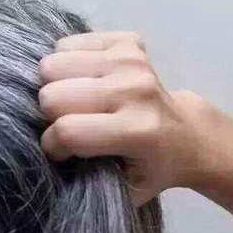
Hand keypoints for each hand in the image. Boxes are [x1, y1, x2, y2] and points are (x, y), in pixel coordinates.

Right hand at [38, 31, 216, 205]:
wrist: (189, 134)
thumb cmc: (152, 168)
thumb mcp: (121, 191)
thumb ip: (84, 182)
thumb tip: (44, 159)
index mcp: (137, 130)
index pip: (66, 131)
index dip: (52, 145)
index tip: (61, 152)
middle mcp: (135, 89)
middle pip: (52, 94)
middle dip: (50, 114)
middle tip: (69, 123)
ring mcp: (131, 60)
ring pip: (52, 64)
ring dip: (55, 85)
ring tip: (76, 100)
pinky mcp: (126, 41)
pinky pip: (67, 43)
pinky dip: (68, 63)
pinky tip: (86, 79)